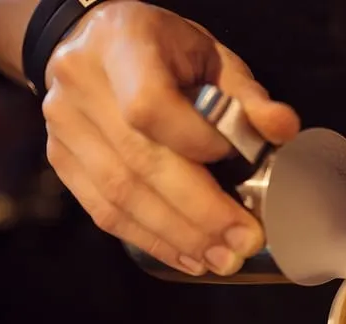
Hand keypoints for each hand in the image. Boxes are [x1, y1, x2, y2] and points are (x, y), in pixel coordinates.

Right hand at [42, 1, 299, 274]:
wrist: (94, 42)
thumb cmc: (164, 51)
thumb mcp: (212, 57)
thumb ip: (248, 96)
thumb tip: (284, 130)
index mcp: (123, 44)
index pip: (150, 106)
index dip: (194, 141)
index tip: (235, 160)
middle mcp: (81, 84)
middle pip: (138, 162)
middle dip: (198, 212)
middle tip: (242, 243)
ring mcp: (64, 125)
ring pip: (118, 195)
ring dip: (176, 236)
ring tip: (220, 259)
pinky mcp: (61, 160)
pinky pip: (104, 211)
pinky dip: (150, 239)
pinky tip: (187, 257)